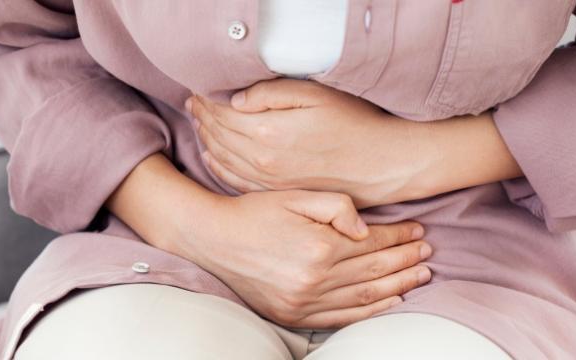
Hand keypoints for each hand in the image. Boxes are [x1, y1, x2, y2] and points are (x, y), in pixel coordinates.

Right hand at [175, 190, 432, 328]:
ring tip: (420, 276)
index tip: (418, 231)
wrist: (212, 239)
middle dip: (406, 261)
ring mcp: (304, 301)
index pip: (372, 243)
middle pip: (374, 271)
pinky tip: (391, 302)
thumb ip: (336, 205)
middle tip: (428, 254)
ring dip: (397, 286)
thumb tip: (366, 227)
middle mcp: (315, 279)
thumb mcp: (295, 195)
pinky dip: (370, 311)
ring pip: (365, 296)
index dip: (399, 236)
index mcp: (319, 246)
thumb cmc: (254, 211)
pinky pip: (342, 318)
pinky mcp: (294, 315)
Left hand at [187, 79, 431, 206]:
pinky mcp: (279, 192)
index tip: (198, 89)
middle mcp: (264, 161)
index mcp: (270, 133)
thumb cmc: (356, 124)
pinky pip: (236, 181)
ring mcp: (270, 181)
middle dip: (202, 117)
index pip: (222, 114)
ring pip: (223, 159)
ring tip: (199, 123)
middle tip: (193, 103)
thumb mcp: (317, 95)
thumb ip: (271, 94)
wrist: (383, 164)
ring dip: (207, 139)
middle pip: (219, 136)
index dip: (207, 100)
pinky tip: (213, 157)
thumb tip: (236, 99)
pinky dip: (219, 167)